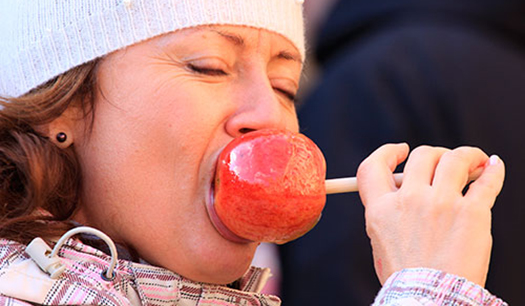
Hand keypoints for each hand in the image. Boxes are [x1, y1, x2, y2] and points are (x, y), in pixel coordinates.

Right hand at [357, 143, 504, 285]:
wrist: (429, 301)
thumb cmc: (406, 277)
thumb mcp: (382, 241)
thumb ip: (388, 211)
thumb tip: (402, 187)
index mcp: (382, 208)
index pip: (375, 166)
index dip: (387, 152)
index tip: (401, 150)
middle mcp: (409, 200)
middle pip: (421, 156)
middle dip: (435, 155)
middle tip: (445, 163)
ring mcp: (441, 204)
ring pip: (454, 158)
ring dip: (467, 155)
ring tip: (476, 162)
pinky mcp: (471, 213)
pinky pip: (487, 180)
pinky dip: (493, 169)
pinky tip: (493, 167)